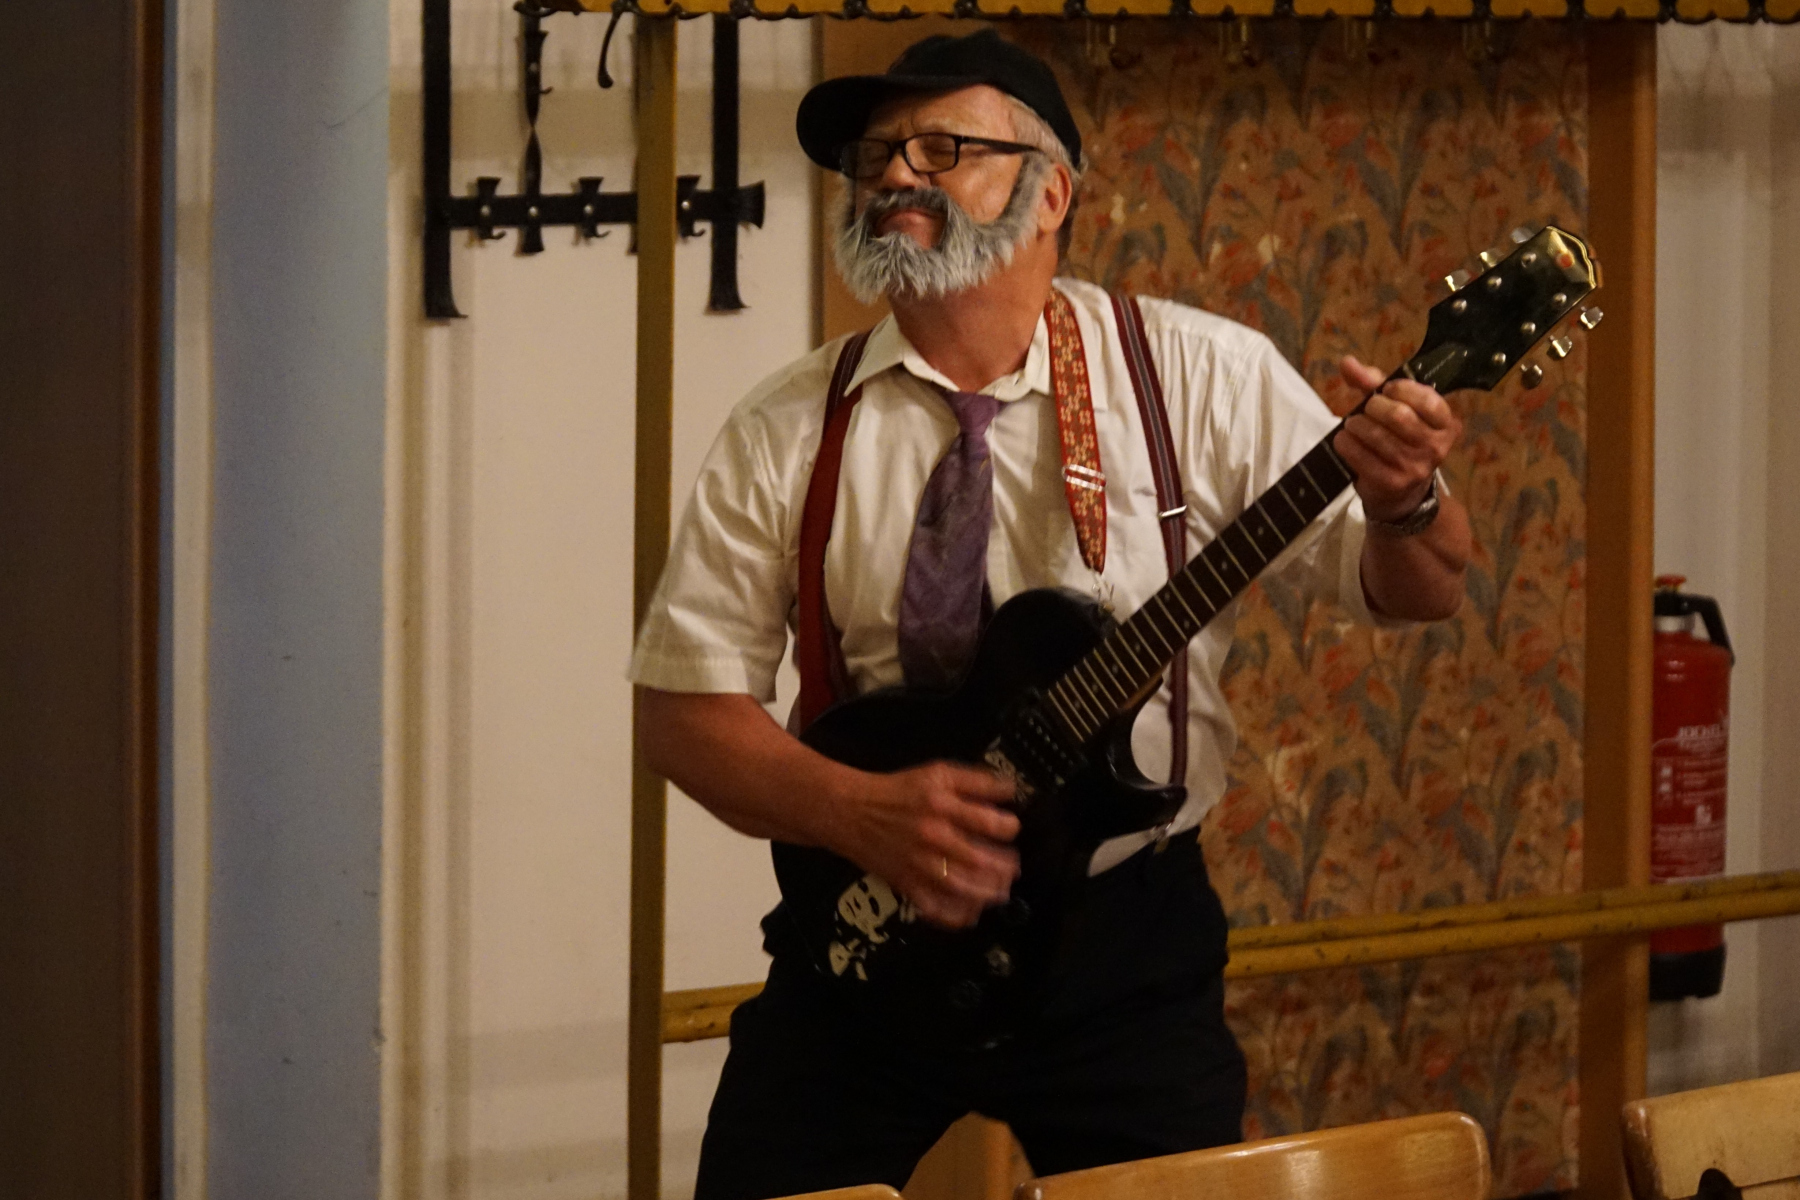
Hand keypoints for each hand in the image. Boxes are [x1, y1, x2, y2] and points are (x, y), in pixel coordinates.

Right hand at [843, 761, 1019, 929]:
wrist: (852, 812)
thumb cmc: (898, 792)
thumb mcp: (938, 773)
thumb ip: (976, 781)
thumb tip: (1010, 789)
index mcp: (943, 806)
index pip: (987, 822)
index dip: (1008, 828)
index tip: (1011, 830)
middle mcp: (933, 837)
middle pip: (978, 860)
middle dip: (1003, 868)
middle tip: (1013, 868)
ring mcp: (919, 864)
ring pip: (960, 887)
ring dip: (986, 893)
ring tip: (999, 891)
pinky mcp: (906, 884)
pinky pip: (933, 907)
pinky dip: (954, 915)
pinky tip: (970, 913)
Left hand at [1332, 355, 1462, 521]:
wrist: (1399, 493)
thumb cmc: (1398, 439)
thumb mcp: (1394, 407)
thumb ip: (1373, 382)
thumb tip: (1346, 361)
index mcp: (1446, 424)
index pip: (1427, 399)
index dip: (1401, 389)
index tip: (1386, 390)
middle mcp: (1436, 447)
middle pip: (1399, 415)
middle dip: (1374, 406)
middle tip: (1367, 410)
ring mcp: (1414, 467)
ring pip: (1376, 435)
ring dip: (1356, 425)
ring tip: (1353, 425)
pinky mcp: (1391, 482)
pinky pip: (1360, 455)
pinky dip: (1346, 443)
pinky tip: (1346, 440)